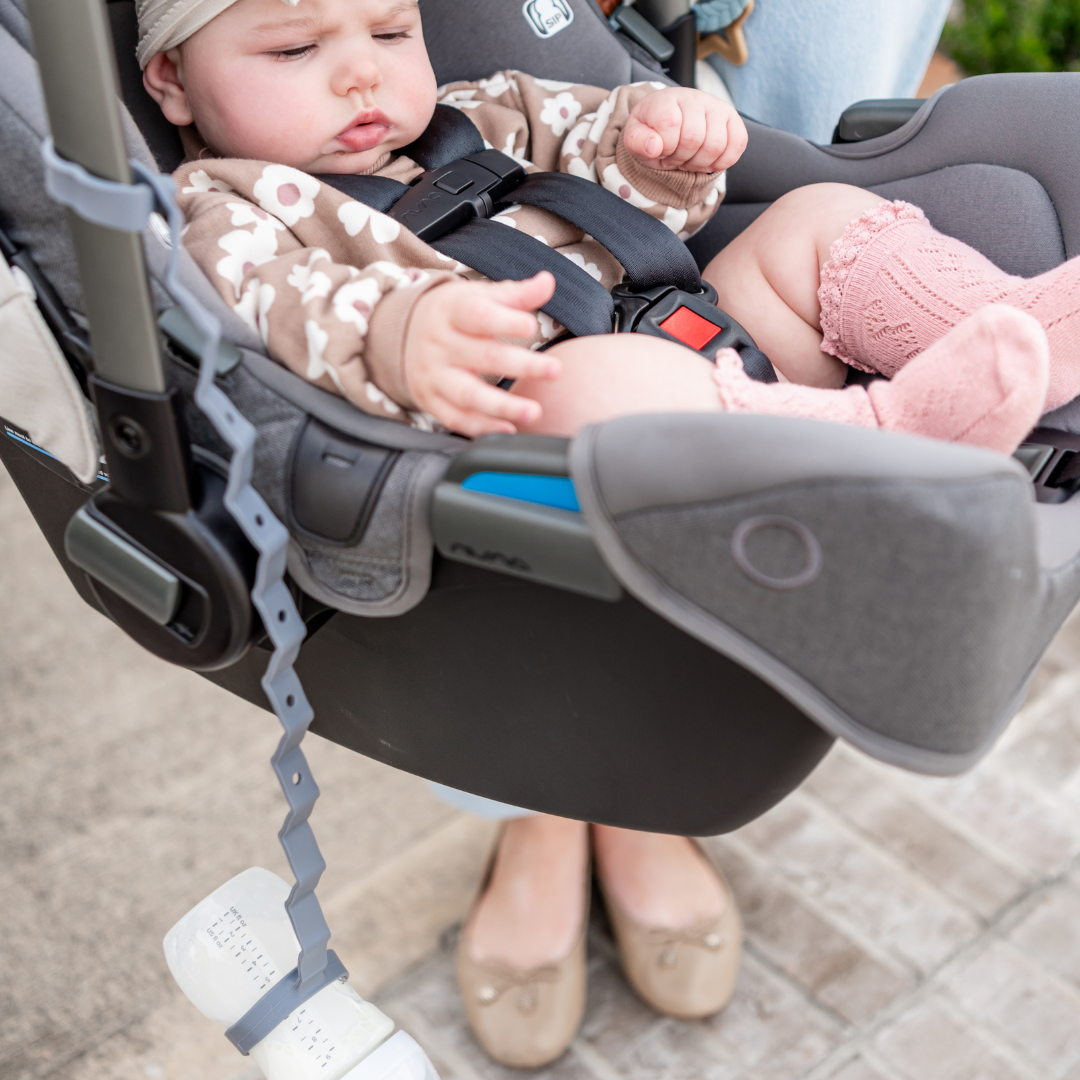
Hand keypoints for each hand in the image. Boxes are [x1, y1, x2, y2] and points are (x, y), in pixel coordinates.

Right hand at [403, 272, 560, 436]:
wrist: (400, 333)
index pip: (478, 315)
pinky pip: (456, 418)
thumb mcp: (477, 296)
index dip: (504, 321)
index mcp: (451, 311)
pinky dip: (482, 427)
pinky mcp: (431, 401)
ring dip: (502, 406)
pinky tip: (508, 429)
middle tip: (554, 370)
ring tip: (533, 412)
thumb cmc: (452, 314)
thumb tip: (548, 282)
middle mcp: (440, 344)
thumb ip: (515, 294)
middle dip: (521, 365)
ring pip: (468, 394)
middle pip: (483, 356)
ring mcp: (434, 375)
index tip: (531, 325)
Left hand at [624, 87, 746, 171]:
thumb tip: (654, 147)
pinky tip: (707, 161)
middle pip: (694, 139)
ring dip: (699, 163)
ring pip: (715, 145)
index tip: (660, 149)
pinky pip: (737, 145)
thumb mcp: (635, 139)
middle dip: (681, 158)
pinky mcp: (733, 120)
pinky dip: (722, 162)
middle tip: (675, 157)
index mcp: (667, 99)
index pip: (669, 124)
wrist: (670, 125)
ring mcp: (717, 107)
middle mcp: (694, 97)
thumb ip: (637, 142)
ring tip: (689, 159)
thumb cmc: (654, 134)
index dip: (664, 147)